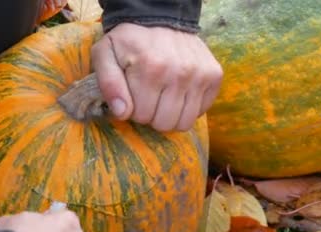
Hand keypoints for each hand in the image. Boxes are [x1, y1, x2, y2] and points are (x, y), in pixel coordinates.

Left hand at [91, 23, 222, 131]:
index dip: (133, 110)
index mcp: (151, 69)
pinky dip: (188, 108)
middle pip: (164, 123)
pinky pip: (200, 112)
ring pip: (184, 123)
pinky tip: (178, 93)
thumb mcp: (105, 55)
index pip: (141, 116)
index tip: (133, 95)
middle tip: (148, 97)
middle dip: (152, 115)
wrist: (162, 18)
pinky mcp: (214, 76)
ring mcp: (200, 75)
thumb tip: (123, 113)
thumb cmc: (130, 42)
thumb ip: (108, 84)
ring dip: (170, 116)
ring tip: (163, 98)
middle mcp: (180, 73)